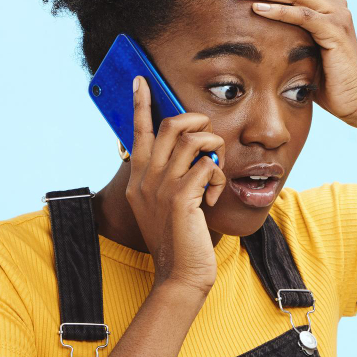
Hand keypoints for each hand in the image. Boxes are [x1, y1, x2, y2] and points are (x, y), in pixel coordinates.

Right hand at [125, 76, 227, 294]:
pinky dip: (218, 177)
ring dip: (214, 148)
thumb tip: (190, 153)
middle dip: (197, 121)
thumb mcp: (165, 206)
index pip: (138, 133)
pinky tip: (215, 196)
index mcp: (139, 179)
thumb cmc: (179, 241)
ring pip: (193, 140)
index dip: (140, 105)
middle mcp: (146, 179)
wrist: (180, 274)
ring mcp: (162, 187)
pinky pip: (208, 166)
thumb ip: (170, 179)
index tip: (140, 81)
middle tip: (209, 136)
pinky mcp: (182, 198)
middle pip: (171, 125)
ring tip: (216, 170)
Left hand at [228, 0, 356, 122]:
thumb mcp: (304, 44)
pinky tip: (258, 8)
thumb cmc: (325, 77)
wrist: (354, 100)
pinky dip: (279, 11)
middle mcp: (334, 1)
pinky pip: (303, 16)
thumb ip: (289, 26)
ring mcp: (337, 15)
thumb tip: (256, 16)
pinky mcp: (336, 33)